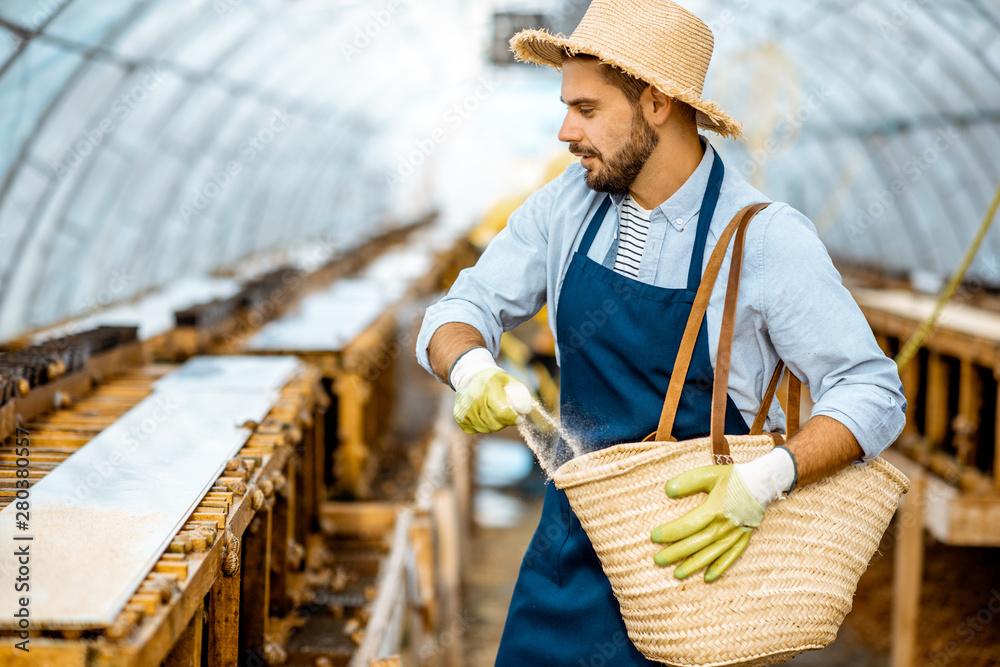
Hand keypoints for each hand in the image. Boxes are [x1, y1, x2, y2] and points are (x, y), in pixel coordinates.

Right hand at [451, 348, 532, 433]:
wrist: (470, 375)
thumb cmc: (494, 380)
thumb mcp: (510, 382)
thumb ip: (520, 395)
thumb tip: (525, 411)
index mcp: (489, 388)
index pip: (504, 413)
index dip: (514, 418)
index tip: (518, 417)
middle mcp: (475, 399)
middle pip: (496, 424)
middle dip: (505, 421)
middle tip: (505, 411)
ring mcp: (465, 409)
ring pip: (486, 429)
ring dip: (493, 423)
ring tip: (492, 411)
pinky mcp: (459, 416)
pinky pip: (475, 430)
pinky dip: (481, 425)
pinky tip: (482, 414)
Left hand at [650, 447, 794, 581]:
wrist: (764, 482)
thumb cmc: (734, 477)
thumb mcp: (709, 473)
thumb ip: (688, 482)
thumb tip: (667, 490)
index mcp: (715, 510)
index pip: (687, 525)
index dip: (670, 533)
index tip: (654, 538)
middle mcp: (724, 526)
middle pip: (696, 543)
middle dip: (676, 553)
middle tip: (658, 560)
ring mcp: (735, 534)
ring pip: (711, 554)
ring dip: (694, 565)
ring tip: (677, 574)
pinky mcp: (744, 538)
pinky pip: (731, 556)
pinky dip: (720, 568)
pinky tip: (708, 578)